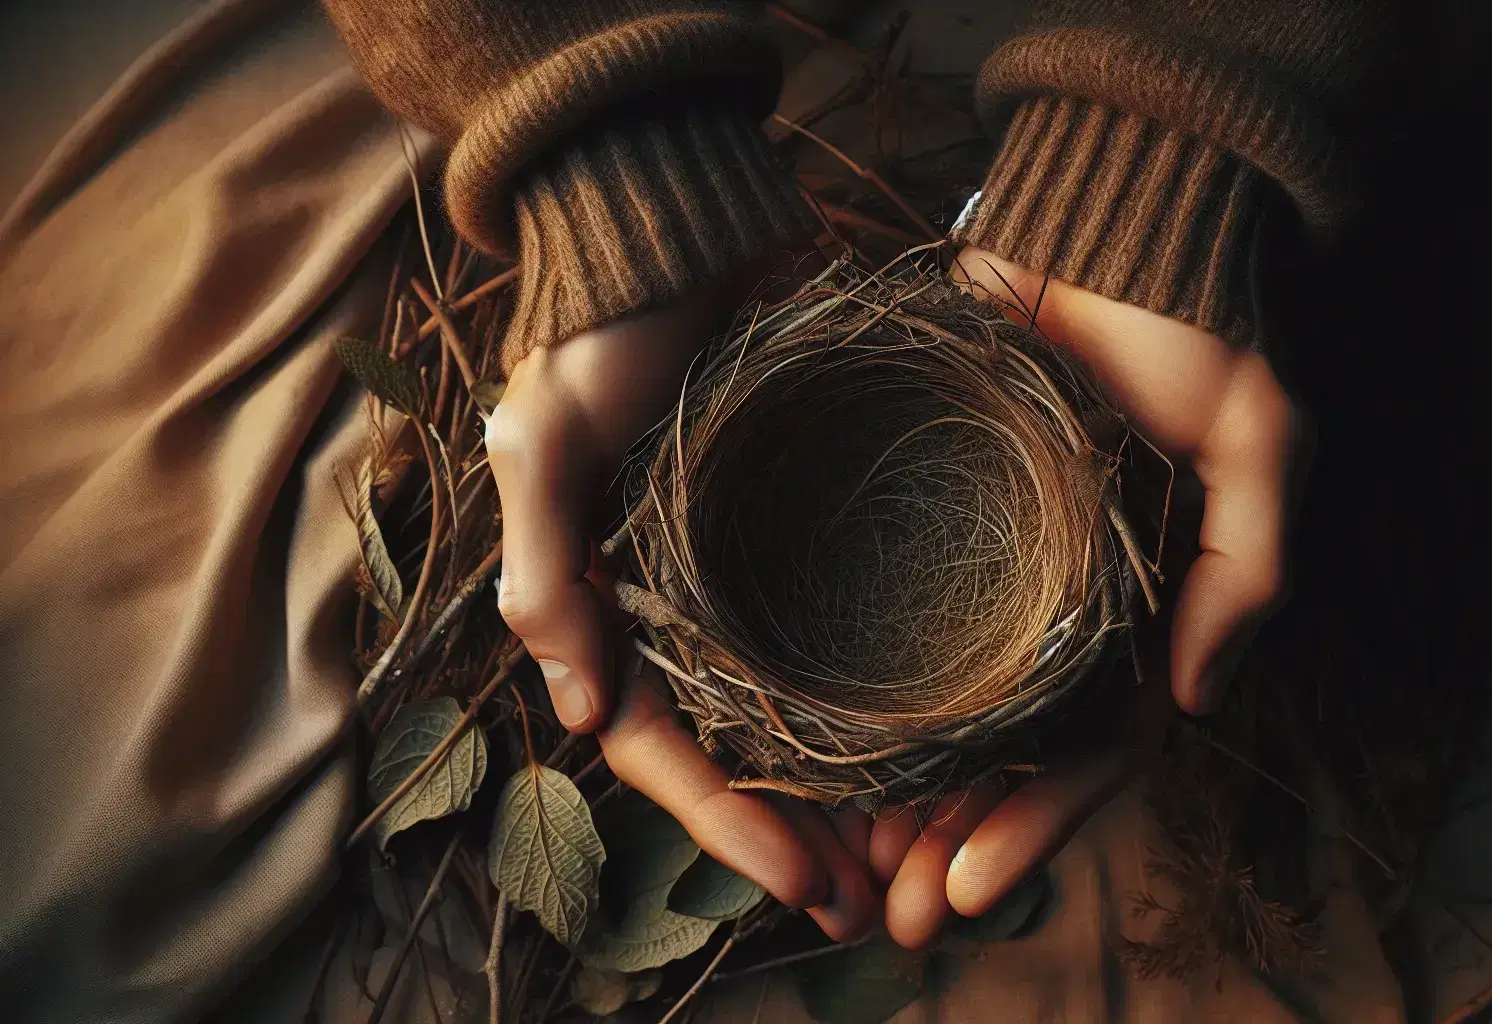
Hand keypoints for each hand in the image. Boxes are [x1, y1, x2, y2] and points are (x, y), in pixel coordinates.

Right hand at [487, 279, 877, 940]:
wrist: (683, 235)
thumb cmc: (604, 331)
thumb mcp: (547, 440)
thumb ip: (547, 568)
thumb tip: (579, 714)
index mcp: (606, 603)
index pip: (659, 748)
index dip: (724, 829)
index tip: (801, 891)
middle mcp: (678, 606)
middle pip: (734, 753)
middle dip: (793, 839)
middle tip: (871, 907)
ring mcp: (747, 575)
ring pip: (793, 713)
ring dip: (843, 792)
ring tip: (913, 857)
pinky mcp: (812, 532)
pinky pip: (843, 635)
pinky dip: (877, 699)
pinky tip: (932, 742)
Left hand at [869, 245, 1295, 948]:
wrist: (1106, 219)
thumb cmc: (1194, 325)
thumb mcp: (1255, 441)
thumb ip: (1243, 567)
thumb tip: (1198, 702)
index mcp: (1139, 611)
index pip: (1092, 748)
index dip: (1039, 826)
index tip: (971, 891)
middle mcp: (1058, 607)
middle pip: (1003, 757)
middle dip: (951, 844)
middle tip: (889, 918)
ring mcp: (984, 570)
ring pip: (936, 713)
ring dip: (892, 803)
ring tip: (836, 877)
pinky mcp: (913, 515)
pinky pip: (877, 622)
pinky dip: (848, 698)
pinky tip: (803, 756)